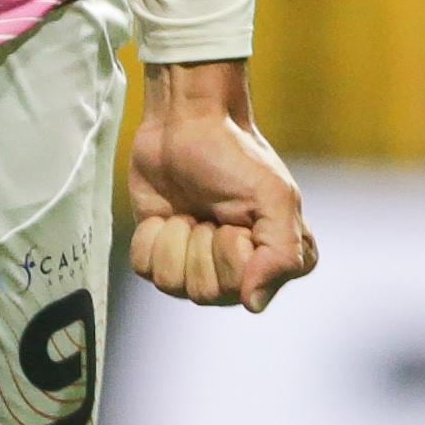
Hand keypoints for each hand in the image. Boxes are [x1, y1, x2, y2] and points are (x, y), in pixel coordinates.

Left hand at [127, 59, 316, 311]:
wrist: (187, 121)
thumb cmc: (235, 154)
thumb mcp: (273, 197)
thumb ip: (280, 254)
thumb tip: (253, 303)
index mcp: (274, 261)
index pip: (243, 292)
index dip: (233, 254)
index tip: (237, 219)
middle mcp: (237, 270)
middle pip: (204, 294)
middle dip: (200, 244)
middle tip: (209, 210)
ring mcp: (195, 262)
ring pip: (171, 285)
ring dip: (174, 238)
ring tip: (188, 210)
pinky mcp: (160, 249)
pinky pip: (144, 268)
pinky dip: (149, 236)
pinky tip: (164, 213)